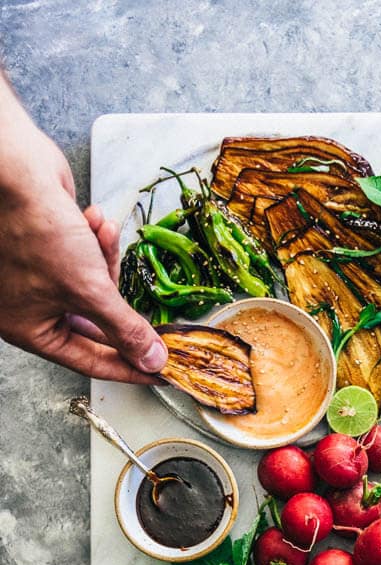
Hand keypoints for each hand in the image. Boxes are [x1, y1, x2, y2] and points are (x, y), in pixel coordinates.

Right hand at [0, 77, 166, 381]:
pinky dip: (97, 241)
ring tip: (104, 237)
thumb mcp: (89, 290)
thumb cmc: (36, 230)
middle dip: (122, 308)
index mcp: (29, 328)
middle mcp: (32, 306)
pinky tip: (94, 220)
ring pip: (95, 286)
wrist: (16, 169)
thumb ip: (124, 328)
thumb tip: (151, 360)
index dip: (126, 367)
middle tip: (158, 322)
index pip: (88, 361)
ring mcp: (42, 276)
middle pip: (95, 324)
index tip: (156, 372)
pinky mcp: (54, 248)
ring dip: (107, 262)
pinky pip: (88, 258)